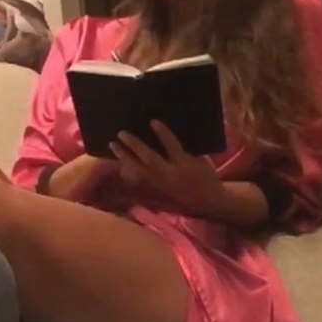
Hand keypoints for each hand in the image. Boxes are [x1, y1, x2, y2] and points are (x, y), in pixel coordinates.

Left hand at [109, 120, 223, 212]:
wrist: (208, 201)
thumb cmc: (206, 174)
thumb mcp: (201, 159)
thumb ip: (186, 147)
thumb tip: (169, 130)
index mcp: (185, 164)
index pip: (173, 146)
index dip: (163, 134)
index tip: (153, 121)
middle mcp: (170, 174)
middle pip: (150, 159)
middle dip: (135, 146)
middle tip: (121, 133)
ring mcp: (161, 183)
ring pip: (139, 170)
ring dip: (125, 157)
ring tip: (112, 145)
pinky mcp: (156, 189)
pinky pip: (138, 179)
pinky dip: (127, 170)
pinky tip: (117, 161)